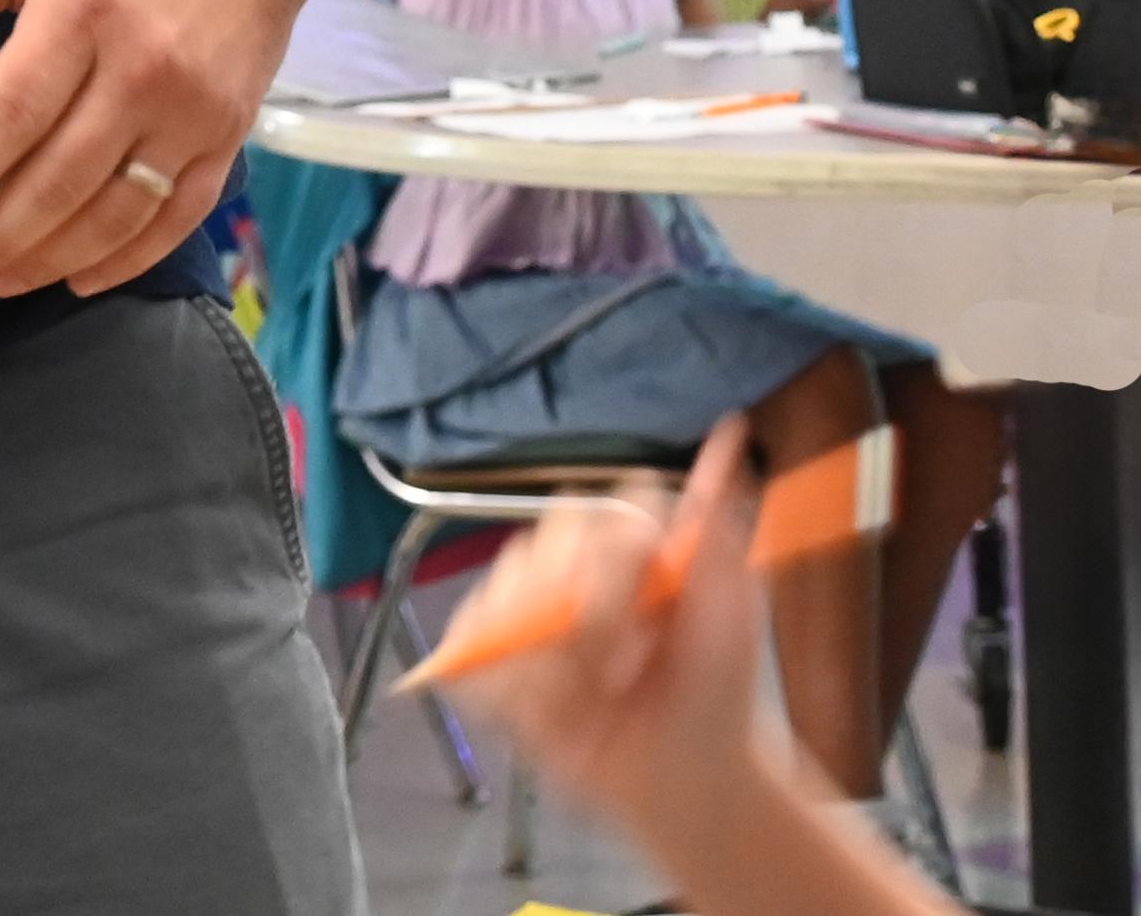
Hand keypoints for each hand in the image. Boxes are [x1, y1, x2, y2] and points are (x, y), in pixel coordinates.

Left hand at [0, 0, 313, 297]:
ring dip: (53, 256)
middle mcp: (140, 67)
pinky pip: (178, 215)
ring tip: (1, 278)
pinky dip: (128, 257)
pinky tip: (81, 278)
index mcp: (80, 7)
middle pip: (59, 176)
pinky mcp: (231, 131)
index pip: (11, 113)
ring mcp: (192, 108)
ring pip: (116, 210)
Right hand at [437, 425, 765, 846]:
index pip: (587, 512)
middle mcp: (560, 559)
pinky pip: (469, 649)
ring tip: (596, 699)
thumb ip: (717, 521)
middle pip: (538, 551)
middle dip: (589, 622)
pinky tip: (553, 710)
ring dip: (556, 665)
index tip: (655, 616)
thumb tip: (733, 430)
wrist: (688, 774)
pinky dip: (510, 686)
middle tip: (629, 668)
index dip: (616, 565)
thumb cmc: (717, 688)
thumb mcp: (734, 603)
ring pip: (502, 603)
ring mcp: (518, 608)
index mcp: (612, 538)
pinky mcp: (486, 656)